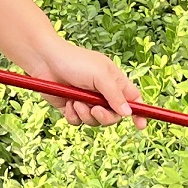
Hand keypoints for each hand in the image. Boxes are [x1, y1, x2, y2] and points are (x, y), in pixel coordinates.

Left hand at [21, 37, 139, 126]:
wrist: (45, 61)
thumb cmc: (75, 62)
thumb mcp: (100, 75)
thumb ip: (115, 95)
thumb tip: (128, 113)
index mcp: (114, 81)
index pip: (133, 99)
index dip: (139, 112)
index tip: (141, 125)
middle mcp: (102, 93)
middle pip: (114, 116)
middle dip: (105, 116)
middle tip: (95, 110)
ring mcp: (87, 102)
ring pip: (95, 122)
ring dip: (86, 114)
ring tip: (76, 101)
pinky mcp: (71, 108)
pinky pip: (77, 122)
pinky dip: (73, 115)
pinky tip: (68, 103)